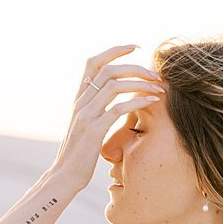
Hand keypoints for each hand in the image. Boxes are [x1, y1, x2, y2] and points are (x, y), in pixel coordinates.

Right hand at [51, 43, 163, 191]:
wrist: (64, 176)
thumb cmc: (79, 154)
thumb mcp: (86, 126)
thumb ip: (96, 110)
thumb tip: (113, 100)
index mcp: (79, 98)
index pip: (93, 62)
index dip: (114, 51)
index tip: (135, 47)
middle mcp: (81, 102)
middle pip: (108, 70)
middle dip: (135, 67)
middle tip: (155, 74)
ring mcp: (86, 115)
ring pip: (114, 85)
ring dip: (140, 84)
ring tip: (158, 88)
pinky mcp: (93, 130)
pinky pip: (117, 108)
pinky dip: (137, 102)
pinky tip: (151, 102)